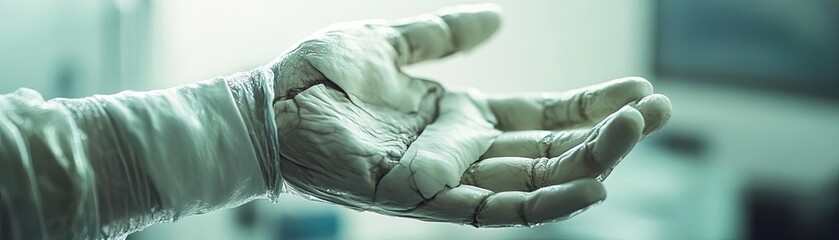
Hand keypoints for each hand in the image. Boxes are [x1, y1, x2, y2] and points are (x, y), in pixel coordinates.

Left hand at [271, 4, 670, 226]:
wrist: (266, 103)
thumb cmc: (319, 77)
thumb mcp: (392, 43)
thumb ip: (444, 34)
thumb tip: (499, 19)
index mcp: (459, 116)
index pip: (540, 117)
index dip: (590, 106)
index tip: (640, 91)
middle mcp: (461, 151)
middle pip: (549, 151)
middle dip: (605, 135)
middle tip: (659, 111)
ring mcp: (444, 178)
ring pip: (531, 182)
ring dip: (587, 163)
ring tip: (635, 137)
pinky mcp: (422, 198)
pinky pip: (491, 209)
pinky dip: (542, 203)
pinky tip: (589, 186)